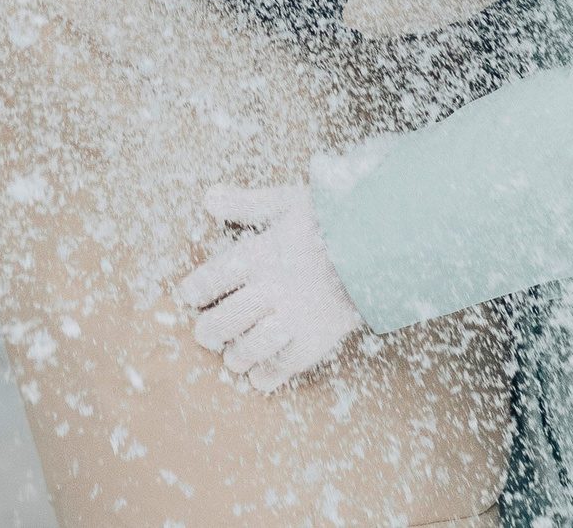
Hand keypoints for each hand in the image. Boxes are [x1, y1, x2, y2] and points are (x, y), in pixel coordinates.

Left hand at [177, 184, 363, 390]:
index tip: (190, 297)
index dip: (193, 292)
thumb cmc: (332, 218)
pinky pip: (282, 367)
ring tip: (233, 355)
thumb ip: (245, 203)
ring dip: (235, 355)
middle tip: (207, 333)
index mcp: (258, 255)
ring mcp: (293, 319)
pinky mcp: (314, 340)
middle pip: (222, 322)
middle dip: (208, 331)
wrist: (382, 243)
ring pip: (247, 350)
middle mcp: (270, 290)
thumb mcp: (287, 202)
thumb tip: (208, 198)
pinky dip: (266, 375)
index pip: (210, 280)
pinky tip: (260, 375)